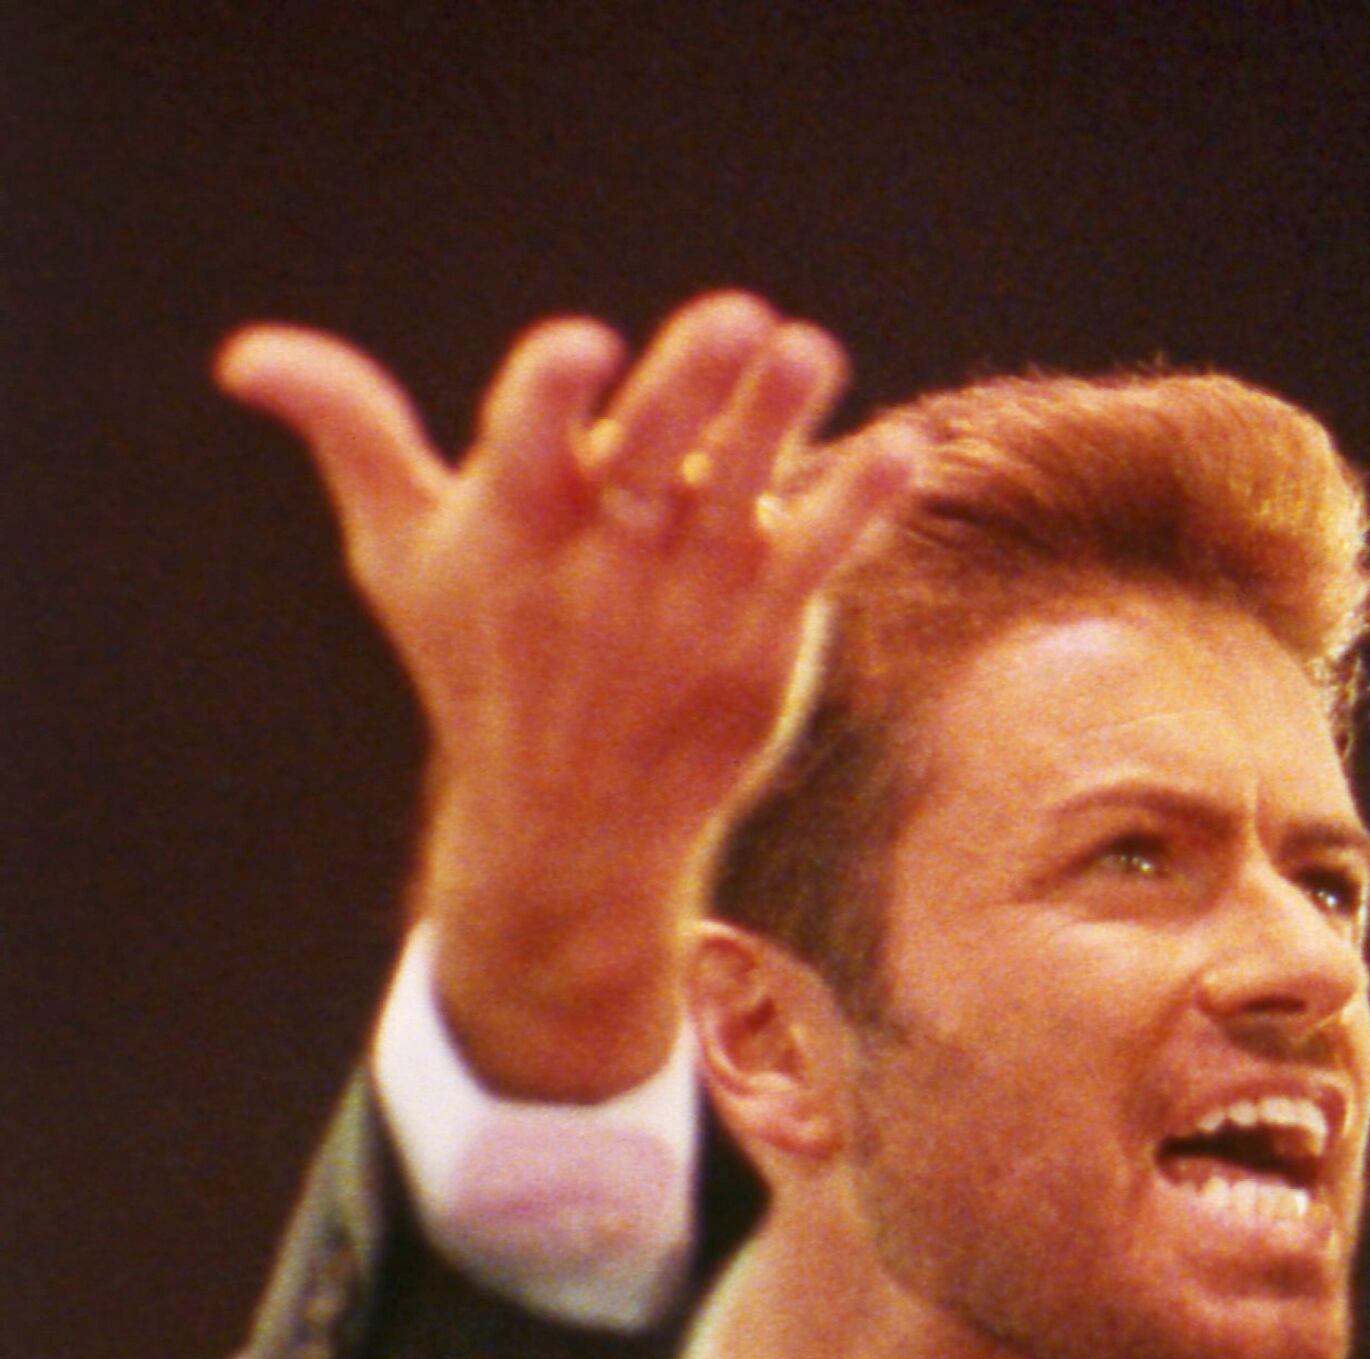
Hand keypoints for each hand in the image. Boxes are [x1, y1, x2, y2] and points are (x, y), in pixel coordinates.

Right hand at [217, 293, 920, 1100]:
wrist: (574, 816)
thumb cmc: (477, 658)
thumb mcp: (401, 550)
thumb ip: (349, 434)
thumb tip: (249, 356)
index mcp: (513, 523)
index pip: (531, 442)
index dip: (554, 394)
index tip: (583, 346)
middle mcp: (607, 554)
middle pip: (656, 449)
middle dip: (697, 385)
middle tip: (743, 315)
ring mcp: (694, 588)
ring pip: (748, 487)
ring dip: (783, 417)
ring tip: (812, 348)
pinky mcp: (766, 622)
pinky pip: (823, 552)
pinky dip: (861, 501)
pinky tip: (904, 448)